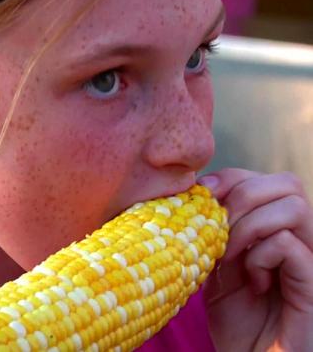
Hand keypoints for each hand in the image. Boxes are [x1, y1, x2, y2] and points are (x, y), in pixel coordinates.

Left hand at [198, 168, 312, 351]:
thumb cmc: (236, 319)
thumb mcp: (217, 269)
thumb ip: (214, 233)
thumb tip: (196, 195)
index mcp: (272, 227)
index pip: (259, 178)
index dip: (229, 179)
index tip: (201, 197)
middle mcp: (298, 236)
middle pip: (285, 182)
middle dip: (241, 197)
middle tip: (218, 229)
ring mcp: (309, 257)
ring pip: (293, 206)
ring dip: (249, 226)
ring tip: (232, 255)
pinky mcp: (312, 282)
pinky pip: (289, 245)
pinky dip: (260, 257)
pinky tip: (253, 282)